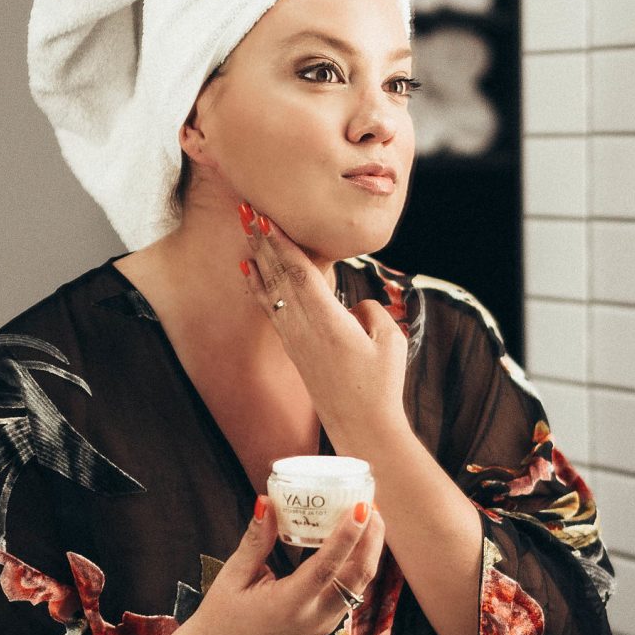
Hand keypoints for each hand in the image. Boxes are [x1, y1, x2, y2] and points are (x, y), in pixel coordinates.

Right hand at [186, 497, 385, 634]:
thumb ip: (256, 540)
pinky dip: (357, 563)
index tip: (363, 507)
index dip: (348, 535)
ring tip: (367, 517)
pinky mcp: (325, 624)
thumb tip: (267, 501)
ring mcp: (324, 623)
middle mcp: (315, 617)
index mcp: (289, 605)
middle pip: (359, 575)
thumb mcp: (234, 576)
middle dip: (371, 538)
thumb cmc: (220, 617)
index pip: (328, 566)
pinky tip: (354, 541)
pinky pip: (351, 590)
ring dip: (369, 550)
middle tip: (370, 503)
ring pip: (360, 584)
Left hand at [237, 205, 409, 457]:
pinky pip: (270, 308)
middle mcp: (304, 327)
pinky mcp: (294, 349)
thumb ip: (371, 311)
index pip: (298, 271)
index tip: (266, 216)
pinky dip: (257, 285)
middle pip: (278, 274)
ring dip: (257, 257)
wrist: (362, 425)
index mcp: (327, 320)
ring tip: (245, 229)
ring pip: (270, 289)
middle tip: (246, 208)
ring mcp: (295, 338)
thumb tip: (354, 306)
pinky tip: (249, 271)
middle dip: (262, 240)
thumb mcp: (389, 340)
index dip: (281, 242)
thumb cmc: (381, 384)